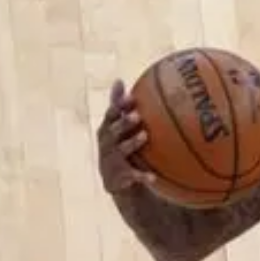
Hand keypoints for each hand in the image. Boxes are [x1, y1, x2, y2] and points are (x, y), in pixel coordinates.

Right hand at [97, 79, 159, 193]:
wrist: (117, 181)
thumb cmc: (119, 146)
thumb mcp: (117, 126)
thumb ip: (118, 105)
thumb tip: (118, 79)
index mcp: (107, 130)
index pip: (111, 115)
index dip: (119, 106)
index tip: (132, 97)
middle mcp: (106, 144)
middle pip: (113, 132)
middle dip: (124, 123)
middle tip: (138, 116)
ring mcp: (111, 161)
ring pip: (121, 151)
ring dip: (132, 143)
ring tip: (144, 136)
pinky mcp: (119, 177)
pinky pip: (131, 176)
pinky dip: (142, 176)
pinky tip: (153, 177)